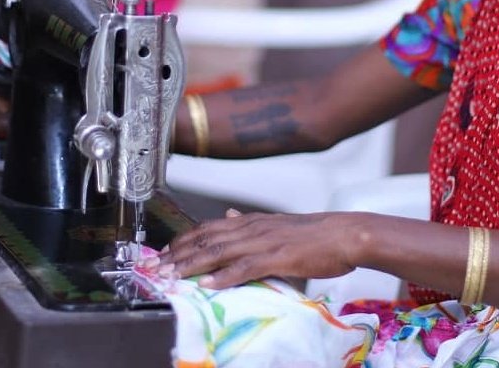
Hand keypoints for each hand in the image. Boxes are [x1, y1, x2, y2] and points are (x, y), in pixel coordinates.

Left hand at [152, 210, 358, 288]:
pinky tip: (208, 284)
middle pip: (205, 239)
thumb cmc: (314, 234)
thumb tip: (229, 213)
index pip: (206, 228)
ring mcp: (263, 242)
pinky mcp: (276, 257)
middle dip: (177, 254)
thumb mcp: (276, 223)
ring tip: (170, 276)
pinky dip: (223, 276)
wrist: (344, 234)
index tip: (162, 254)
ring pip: (218, 252)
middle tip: (155, 268)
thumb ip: (250, 222)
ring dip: (191, 265)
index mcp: (250, 221)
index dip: (181, 241)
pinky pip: (244, 268)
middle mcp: (251, 228)